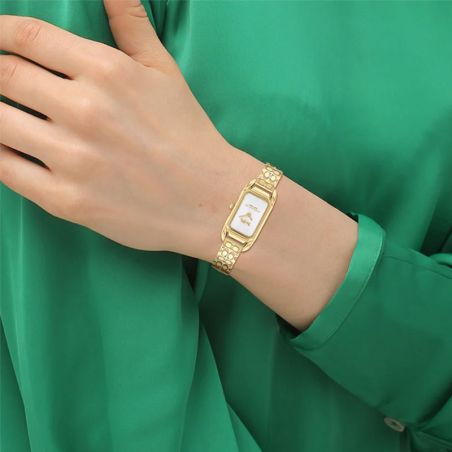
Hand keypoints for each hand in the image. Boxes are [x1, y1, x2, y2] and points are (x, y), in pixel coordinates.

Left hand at [0, 0, 252, 255]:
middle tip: (1, 82)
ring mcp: (74, 158)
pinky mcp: (67, 201)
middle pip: (2, 75)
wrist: (211, 201)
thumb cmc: (190, 137)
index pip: (25, 36)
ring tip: (6, 115)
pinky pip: (5, 170)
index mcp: (108, 72)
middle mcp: (85, 110)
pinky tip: (7, 148)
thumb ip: (132, 26)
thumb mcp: (166, 74)